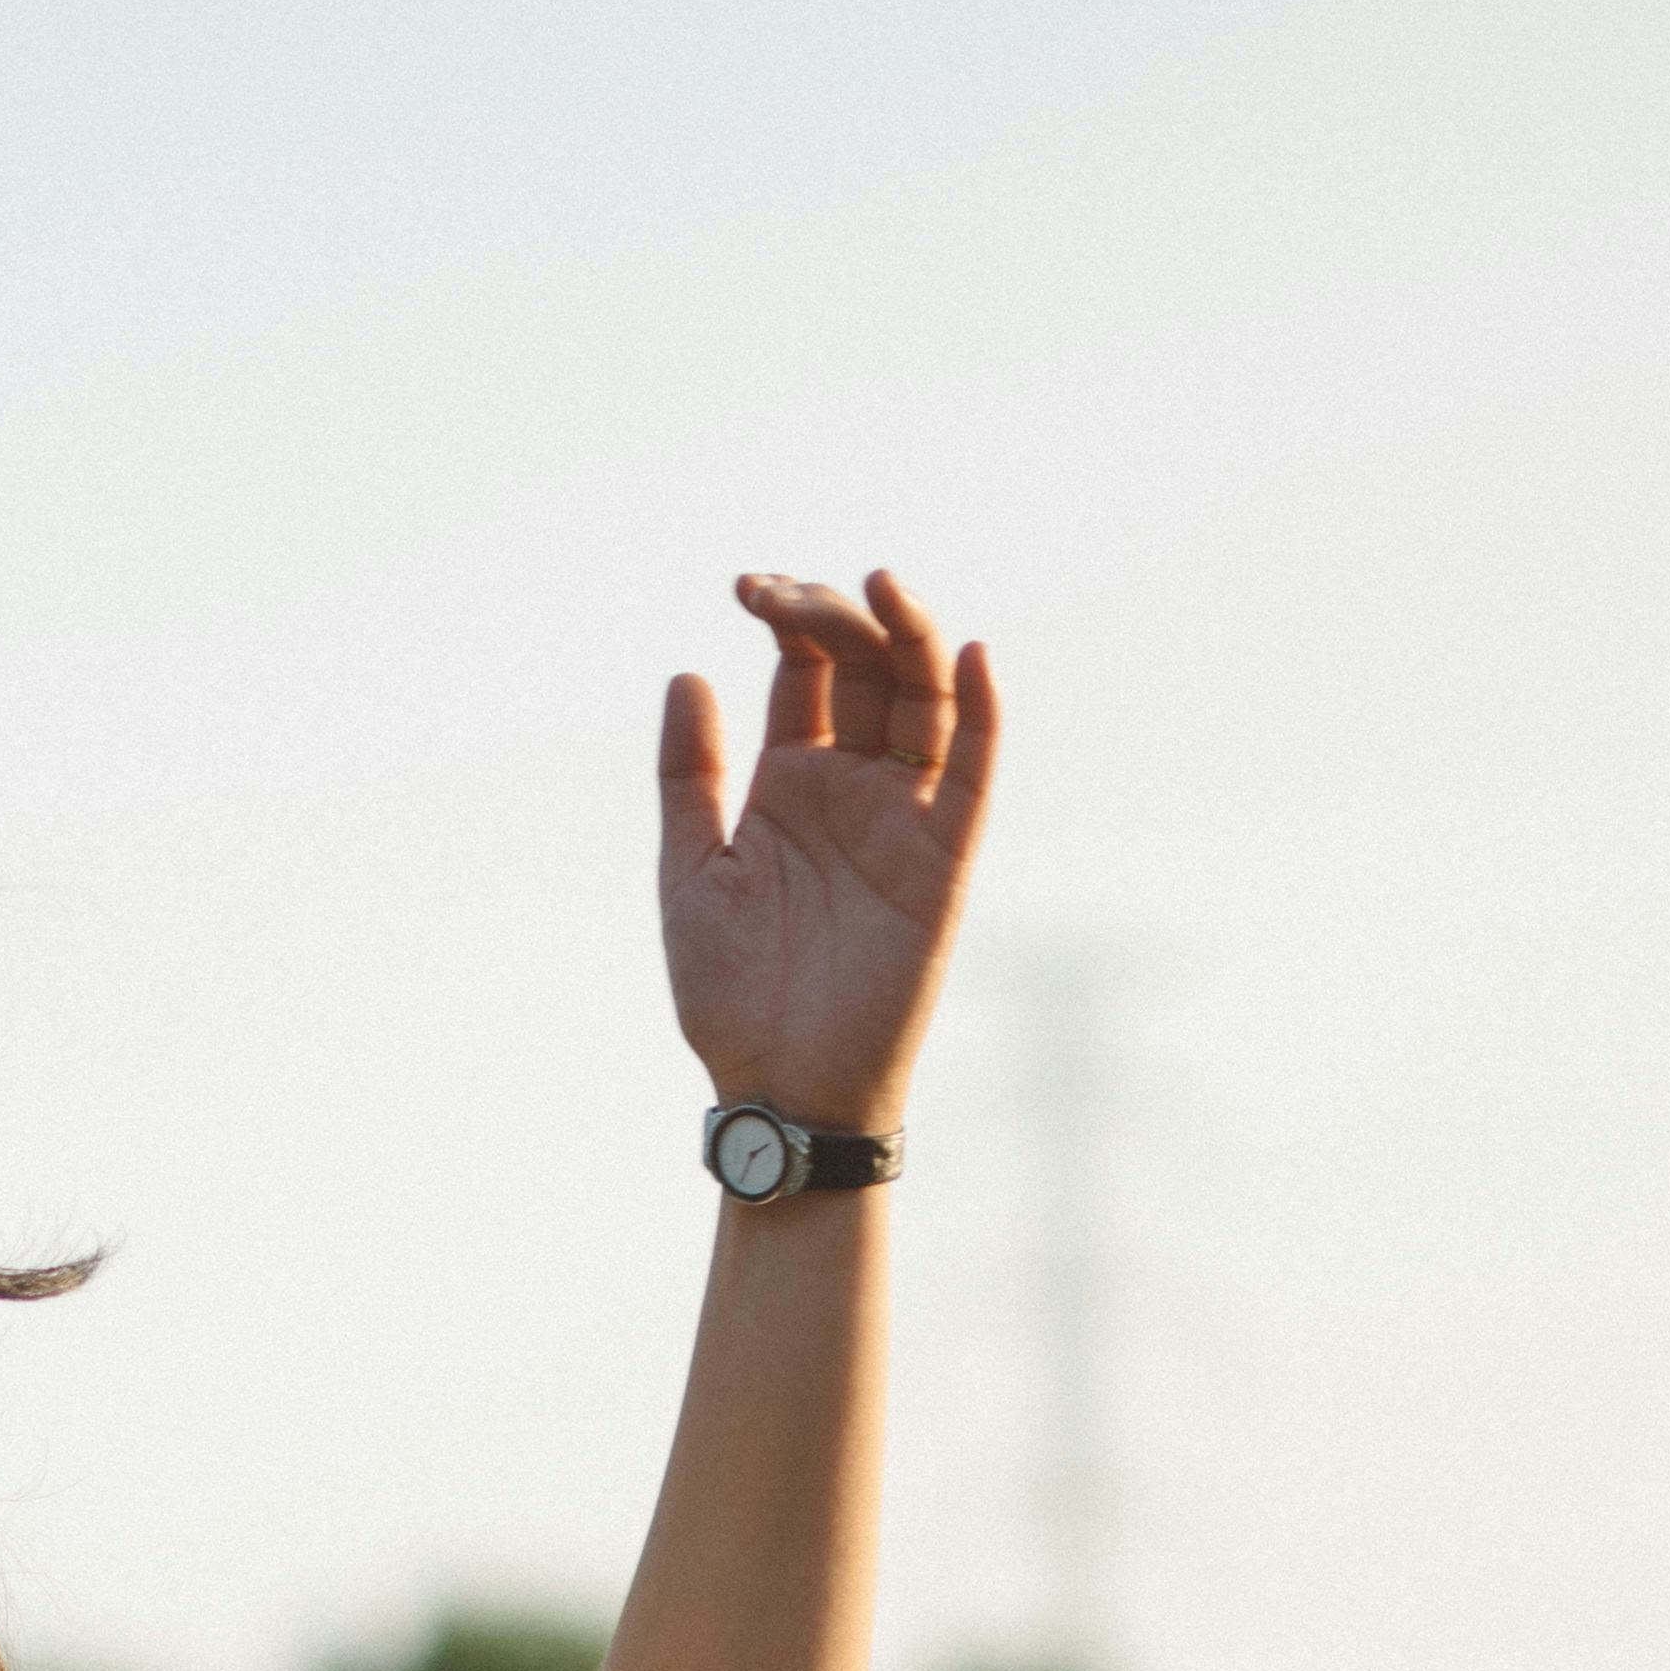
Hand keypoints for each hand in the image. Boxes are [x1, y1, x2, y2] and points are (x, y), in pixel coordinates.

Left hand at [657, 569, 1001, 1143]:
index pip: (806, 670)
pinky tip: (970, 654)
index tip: (745, 586)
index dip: (786, 617)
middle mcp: (853, 786)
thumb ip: (692, 777)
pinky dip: (982, 712)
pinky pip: (972, 775)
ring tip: (880, 583)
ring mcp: (902, 818)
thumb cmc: (733, 995)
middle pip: (866, 668)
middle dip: (833, 614)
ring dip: (912, 635)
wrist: (780, 1087)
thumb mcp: (692, 873)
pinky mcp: (944, 860)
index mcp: (789, 781)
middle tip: (786, 590)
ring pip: (925, 702)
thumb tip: (687, 673)